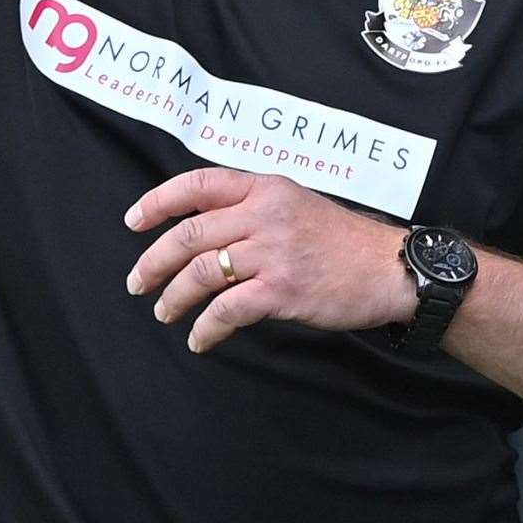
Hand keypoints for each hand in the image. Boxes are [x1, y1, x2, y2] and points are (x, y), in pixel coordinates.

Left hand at [123, 167, 414, 353]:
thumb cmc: (341, 240)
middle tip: (136, 283)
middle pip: (190, 233)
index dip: (159, 201)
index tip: (134, 221)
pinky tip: (200, 339)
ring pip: (201, 271)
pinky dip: (206, 327)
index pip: (199, 183)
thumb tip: (206, 226)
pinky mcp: (283, 289)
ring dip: (174, 296)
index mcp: (264, 188)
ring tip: (164, 313)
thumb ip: (253, 208)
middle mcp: (264, 213)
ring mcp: (273, 251)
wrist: (387, 267)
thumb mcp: (295, 203)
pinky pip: (228, 309)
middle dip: (154, 261)